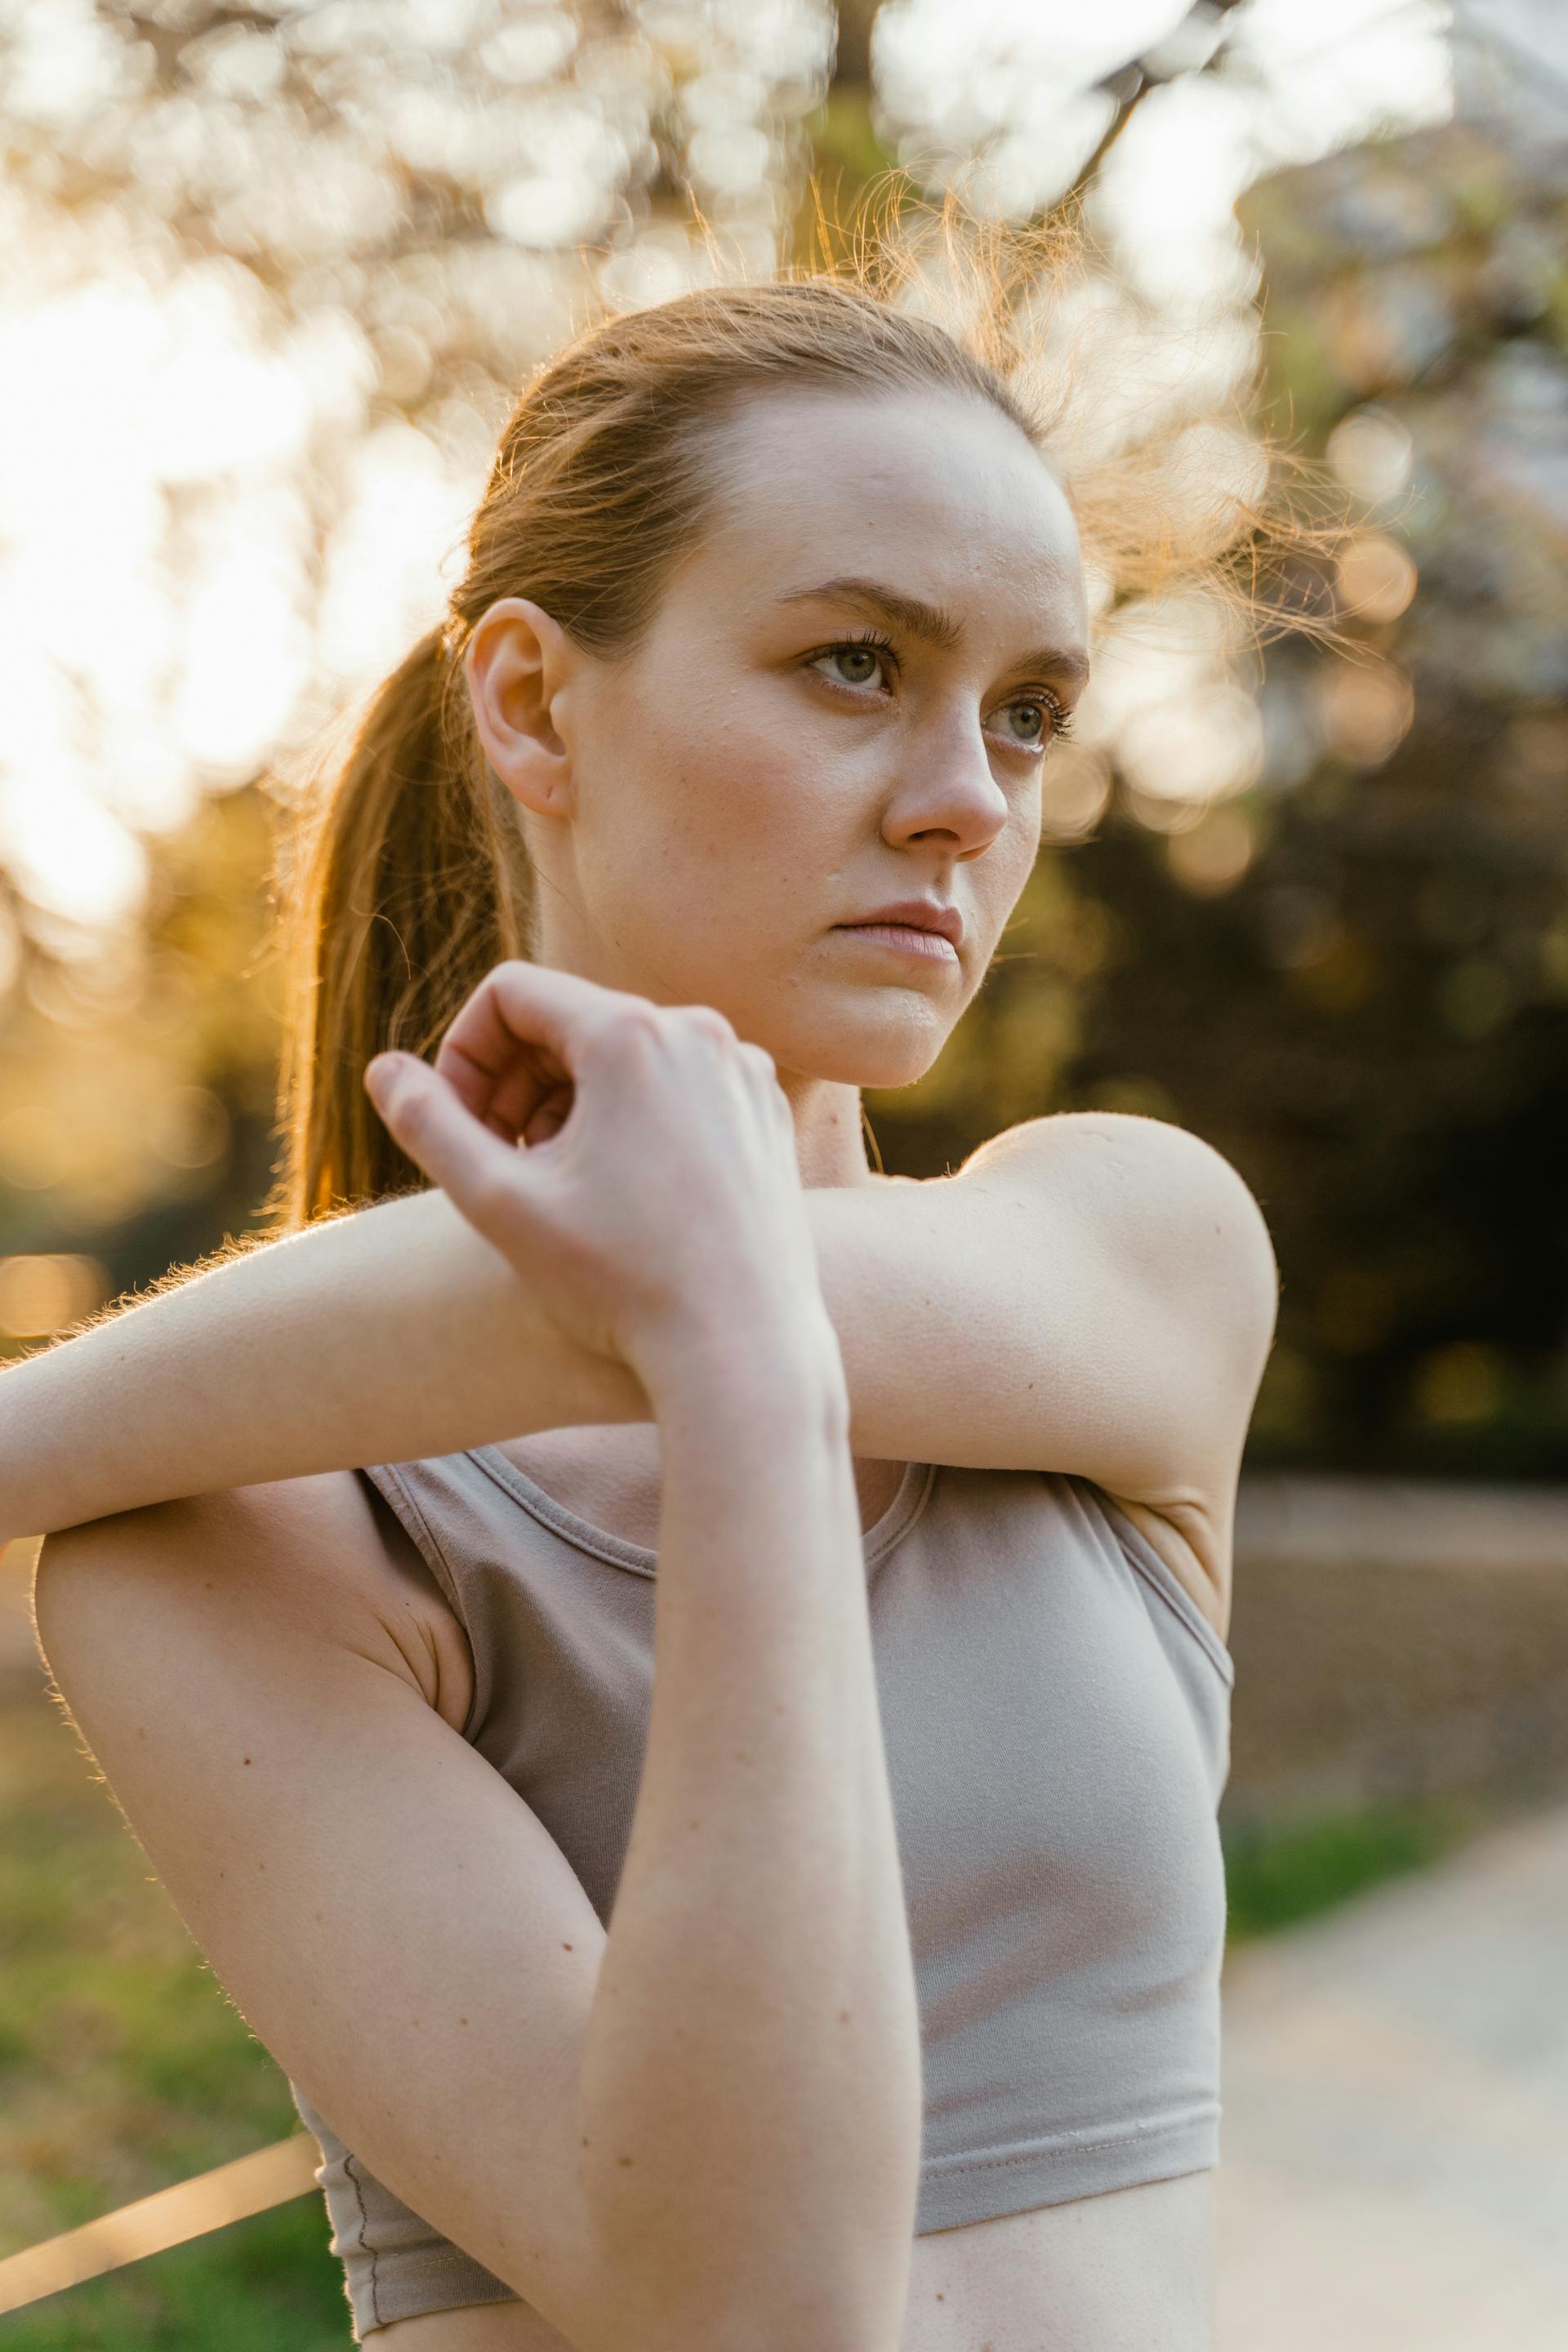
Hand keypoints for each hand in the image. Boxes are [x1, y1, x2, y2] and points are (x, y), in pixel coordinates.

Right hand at [363, 963, 830, 1388]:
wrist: (742, 1351)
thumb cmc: (621, 1283)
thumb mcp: (499, 1203)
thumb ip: (428, 1125)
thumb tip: (383, 1070)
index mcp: (630, 1034)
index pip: (511, 993)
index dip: (463, 1053)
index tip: (456, 1124)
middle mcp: (699, 1032)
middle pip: (571, 1019)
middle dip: (516, 1081)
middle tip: (498, 1160)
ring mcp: (742, 1071)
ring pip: (626, 1054)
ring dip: (571, 1103)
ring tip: (556, 1181)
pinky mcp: (766, 1112)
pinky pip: (680, 1085)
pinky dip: (634, 1118)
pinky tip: (620, 1192)